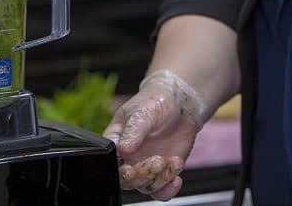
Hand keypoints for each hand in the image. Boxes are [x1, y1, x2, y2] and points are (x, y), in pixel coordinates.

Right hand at [103, 70, 207, 200]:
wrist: (180, 103)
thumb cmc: (155, 101)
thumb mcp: (142, 112)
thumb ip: (133, 130)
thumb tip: (122, 149)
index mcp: (116, 141)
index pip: (111, 163)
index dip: (120, 171)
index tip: (130, 168)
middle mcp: (129, 157)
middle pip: (127, 181)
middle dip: (141, 176)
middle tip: (157, 161)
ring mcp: (146, 165)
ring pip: (146, 186)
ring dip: (159, 179)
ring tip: (171, 162)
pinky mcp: (163, 170)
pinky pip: (162, 190)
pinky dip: (168, 189)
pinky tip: (176, 178)